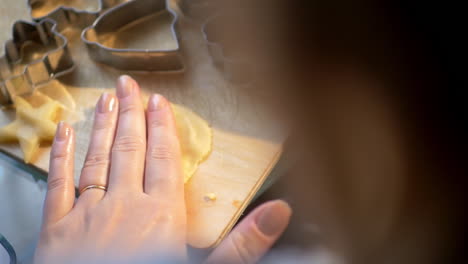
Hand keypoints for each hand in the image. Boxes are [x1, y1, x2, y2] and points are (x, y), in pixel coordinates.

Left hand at [34, 75, 290, 263]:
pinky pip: (58, 183)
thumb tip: (278, 213)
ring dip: (102, 126)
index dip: (162, 127)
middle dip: (131, 114)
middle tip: (129, 85)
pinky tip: (62, 132)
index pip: (163, 159)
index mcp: (160, 215)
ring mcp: (87, 214)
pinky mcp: (58, 229)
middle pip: (130, 149)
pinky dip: (59, 155)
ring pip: (97, 159)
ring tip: (106, 100)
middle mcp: (123, 205)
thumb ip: (243, 244)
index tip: (159, 102)